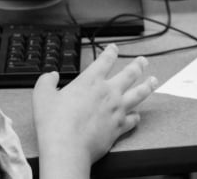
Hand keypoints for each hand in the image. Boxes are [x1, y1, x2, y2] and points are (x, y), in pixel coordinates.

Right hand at [32, 44, 156, 177]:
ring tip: (154, 81)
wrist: (68, 147)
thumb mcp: (42, 96)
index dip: (111, 52)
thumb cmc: (55, 123)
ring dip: (148, 86)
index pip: (105, 60)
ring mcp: (117, 110)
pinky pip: (133, 120)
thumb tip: (52, 76)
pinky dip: (136, 117)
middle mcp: (108, 92)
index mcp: (90, 81)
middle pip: (130, 74)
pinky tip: (137, 116)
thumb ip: (47, 82)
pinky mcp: (119, 127)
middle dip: (138, 65)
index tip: (114, 48)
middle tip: (143, 61)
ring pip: (139, 94)